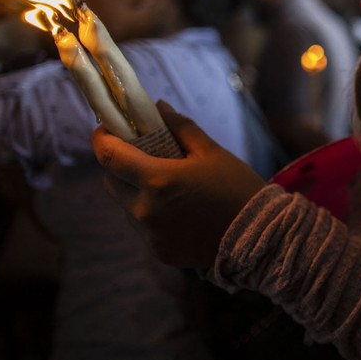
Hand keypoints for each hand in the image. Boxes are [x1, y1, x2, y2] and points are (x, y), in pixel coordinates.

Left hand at [92, 101, 267, 267]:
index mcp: (158, 180)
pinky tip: (178, 212)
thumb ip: (181, 127)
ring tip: (167, 188)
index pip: (108, 156)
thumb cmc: (237, 187)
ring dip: (136, 193)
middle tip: (141, 156)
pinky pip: (144, 228)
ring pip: (127, 206)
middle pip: (111, 182)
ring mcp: (151, 235)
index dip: (101, 138)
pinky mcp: (159, 252)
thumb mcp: (212, 151)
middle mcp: (146, 210)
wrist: (259, 234)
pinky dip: (152, 216)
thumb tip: (158, 107)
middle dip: (120, 166)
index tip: (108, 129)